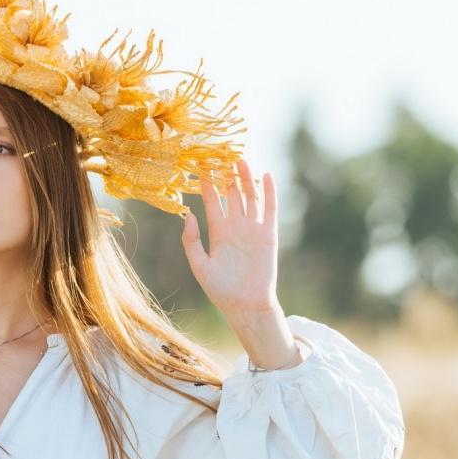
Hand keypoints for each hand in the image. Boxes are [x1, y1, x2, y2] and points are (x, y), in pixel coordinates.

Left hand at [179, 158, 278, 315]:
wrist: (246, 305)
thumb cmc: (221, 290)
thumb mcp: (199, 265)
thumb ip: (191, 241)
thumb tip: (187, 214)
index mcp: (218, 232)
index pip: (212, 201)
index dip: (207, 184)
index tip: (201, 165)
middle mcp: (236, 227)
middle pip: (232, 194)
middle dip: (227, 175)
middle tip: (221, 153)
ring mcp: (253, 229)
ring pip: (250, 197)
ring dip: (245, 179)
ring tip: (240, 159)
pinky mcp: (269, 234)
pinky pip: (270, 209)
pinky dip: (269, 193)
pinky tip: (266, 176)